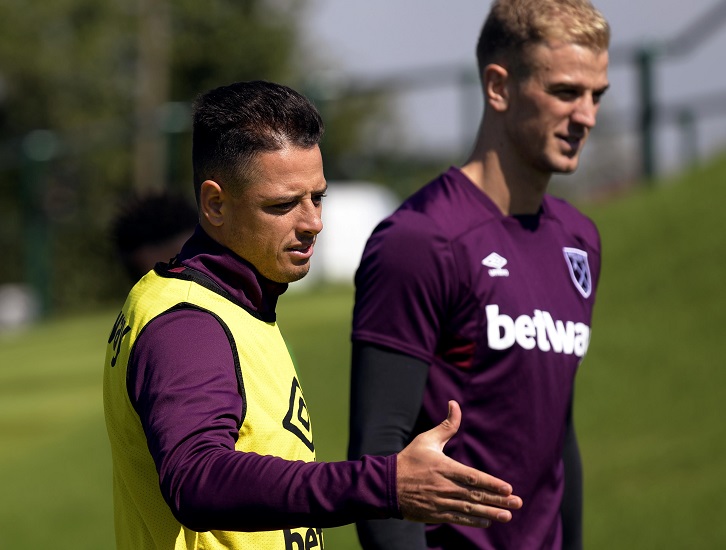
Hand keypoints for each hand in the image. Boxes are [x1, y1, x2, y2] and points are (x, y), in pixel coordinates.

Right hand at [396, 400, 522, 527]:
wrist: (387, 485)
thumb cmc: (409, 459)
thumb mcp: (427, 440)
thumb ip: (447, 425)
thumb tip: (455, 404)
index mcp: (444, 468)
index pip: (472, 477)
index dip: (490, 484)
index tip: (507, 488)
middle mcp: (444, 487)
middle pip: (475, 495)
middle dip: (498, 500)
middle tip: (517, 503)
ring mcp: (440, 502)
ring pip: (469, 509)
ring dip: (490, 513)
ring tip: (507, 516)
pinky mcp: (435, 513)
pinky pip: (457, 518)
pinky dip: (473, 521)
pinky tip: (486, 522)